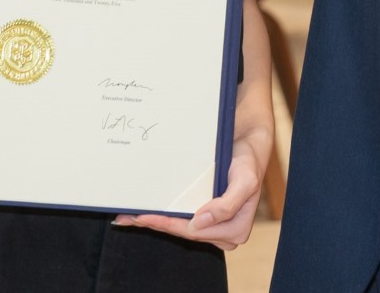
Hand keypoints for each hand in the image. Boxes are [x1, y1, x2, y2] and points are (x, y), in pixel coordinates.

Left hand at [114, 137, 263, 248]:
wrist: (248, 146)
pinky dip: (163, 217)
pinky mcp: (206, 217)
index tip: (148, 218)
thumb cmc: (248, 162)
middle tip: (130, 218)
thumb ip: (227, 205)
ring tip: (131, 217)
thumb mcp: (244, 181)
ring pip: (180, 228)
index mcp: (235, 229)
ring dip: (156, 223)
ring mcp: (214, 226)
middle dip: (158, 225)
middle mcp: (224, 232)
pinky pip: (182, 220)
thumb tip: (200, 223)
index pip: (194, 232)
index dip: (169, 226)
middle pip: (184, 232)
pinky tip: (145, 215)